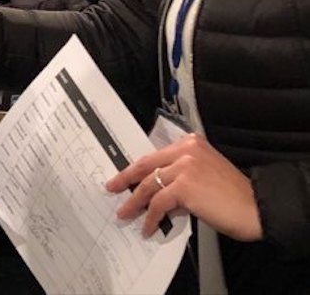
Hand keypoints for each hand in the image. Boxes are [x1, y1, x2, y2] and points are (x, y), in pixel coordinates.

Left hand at [105, 134, 263, 240]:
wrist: (257, 208)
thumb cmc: (234, 196)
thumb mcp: (204, 175)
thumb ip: (180, 175)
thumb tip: (157, 190)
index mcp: (191, 143)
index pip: (155, 155)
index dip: (137, 168)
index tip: (124, 175)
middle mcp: (186, 150)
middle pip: (146, 165)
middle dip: (125, 178)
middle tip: (112, 187)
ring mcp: (184, 167)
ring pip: (148, 185)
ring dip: (134, 202)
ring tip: (125, 214)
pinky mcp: (184, 186)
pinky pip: (158, 203)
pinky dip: (150, 216)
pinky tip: (148, 226)